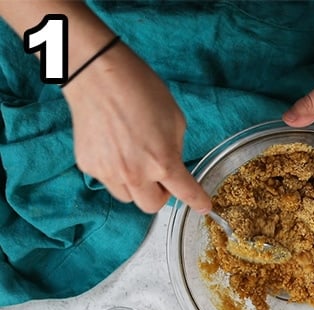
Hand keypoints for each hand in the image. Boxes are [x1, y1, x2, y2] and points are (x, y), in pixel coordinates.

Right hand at [62, 42, 211, 213]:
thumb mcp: (175, 120)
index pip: (185, 193)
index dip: (197, 202)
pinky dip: (114, 171)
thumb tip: (171, 164)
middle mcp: (135, 173)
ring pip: (127, 196)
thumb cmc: (141, 91)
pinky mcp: (88, 166)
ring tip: (134, 159)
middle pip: (151, 206)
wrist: (98, 77)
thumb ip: (175, 149)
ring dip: (136, 186)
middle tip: (162, 177)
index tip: (203, 207)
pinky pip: (106, 179)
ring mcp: (108, 172)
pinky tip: (114, 147)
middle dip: (160, 195)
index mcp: (162, 162)